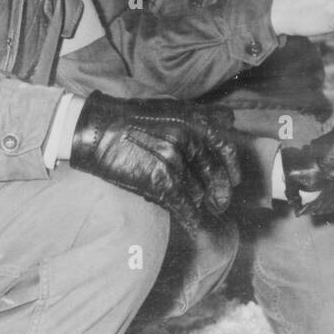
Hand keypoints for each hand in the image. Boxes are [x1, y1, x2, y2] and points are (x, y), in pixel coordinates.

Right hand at [68, 92, 242, 236]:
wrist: (99, 130)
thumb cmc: (132, 118)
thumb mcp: (172, 108)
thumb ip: (202, 116)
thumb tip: (229, 121)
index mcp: (195, 122)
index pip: (227, 148)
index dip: (232, 167)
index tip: (235, 179)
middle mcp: (189, 141)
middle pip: (216, 174)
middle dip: (220, 191)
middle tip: (221, 202)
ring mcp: (176, 162)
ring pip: (199, 191)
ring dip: (199, 201)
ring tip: (199, 207)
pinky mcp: (161, 182)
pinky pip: (184, 206)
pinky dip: (191, 218)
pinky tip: (195, 225)